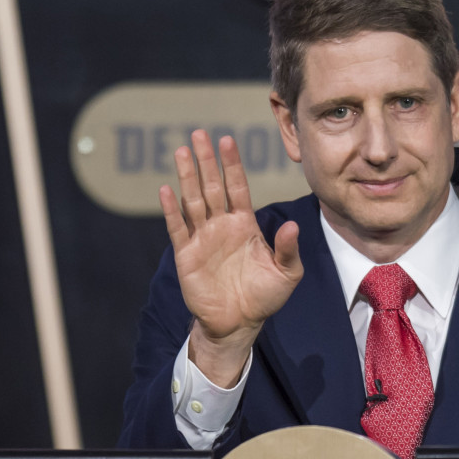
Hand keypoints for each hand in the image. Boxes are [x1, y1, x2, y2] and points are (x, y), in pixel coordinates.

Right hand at [160, 130, 302, 386]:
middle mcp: (222, 226)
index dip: (232, 165)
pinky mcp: (186, 255)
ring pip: (193, 201)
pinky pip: (178, 228)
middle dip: (206, 161)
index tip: (227, 140)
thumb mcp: (286, 274)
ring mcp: (202, 239)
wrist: (238, 324)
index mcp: (245, 225)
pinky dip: (171, 210)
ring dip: (187, 177)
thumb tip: (292, 225)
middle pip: (212, 187)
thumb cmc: (264, 298)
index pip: (237, 187)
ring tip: (182, 151)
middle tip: (199, 134)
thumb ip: (288, 249)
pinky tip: (166, 190)